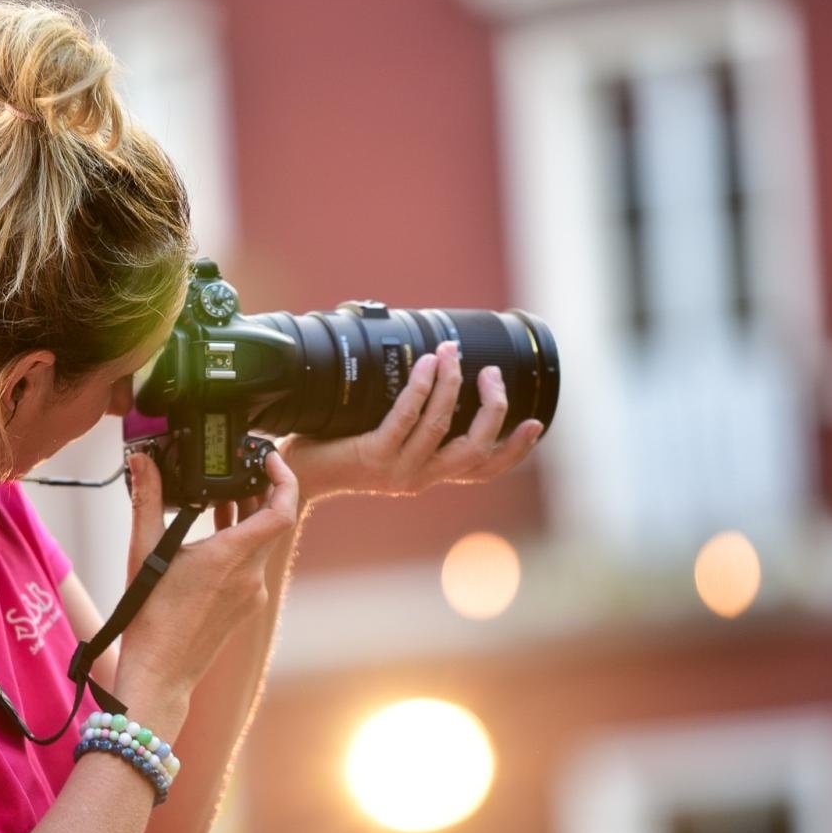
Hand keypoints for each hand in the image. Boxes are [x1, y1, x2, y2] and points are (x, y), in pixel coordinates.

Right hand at [114, 450, 299, 703]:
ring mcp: (251, 594)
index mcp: (233, 556)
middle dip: (257, 492)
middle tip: (239, 469)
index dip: (284, 478)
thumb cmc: (151, 618)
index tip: (270, 459)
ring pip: (260, 544)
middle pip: (271, 522)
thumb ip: (147, 500)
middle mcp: (251, 575)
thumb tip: (142, 461)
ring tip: (221, 495)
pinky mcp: (245, 607)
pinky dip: (238, 544)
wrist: (161, 672)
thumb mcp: (144, 551)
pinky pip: (251, 566)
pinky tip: (212, 537)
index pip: (282, 509)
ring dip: (246, 518)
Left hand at [278, 340, 543, 501]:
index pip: (483, 470)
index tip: (534, 424)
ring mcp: (398, 470)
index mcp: (428, 476)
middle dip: (491, 409)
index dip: (514, 450)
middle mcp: (419, 478)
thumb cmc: (337, 450)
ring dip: (452, 385)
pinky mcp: (374, 455)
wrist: (297, 475)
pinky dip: (422, 387)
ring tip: (452, 353)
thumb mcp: (386, 441)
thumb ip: (413, 423)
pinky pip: (406, 417)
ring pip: (442, 426)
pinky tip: (428, 364)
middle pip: (475, 450)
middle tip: (490, 374)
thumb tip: (437, 372)